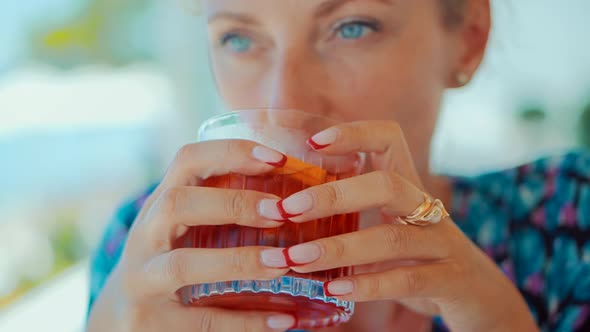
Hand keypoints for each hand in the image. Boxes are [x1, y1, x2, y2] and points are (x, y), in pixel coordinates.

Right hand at [87, 140, 296, 331]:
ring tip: (283, 263)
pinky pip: (200, 322)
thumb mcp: (185, 228)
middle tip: (281, 212)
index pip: (187, 160)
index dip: (231, 153)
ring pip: (181, 265)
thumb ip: (223, 208)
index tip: (279, 159)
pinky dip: (244, 322)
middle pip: (176, 204)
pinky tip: (284, 320)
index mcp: (160, 204)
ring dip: (239, 261)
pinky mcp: (148, 323)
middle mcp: (144, 237)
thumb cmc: (173, 260)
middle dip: (233, 204)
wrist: (121, 317)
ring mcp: (141, 280)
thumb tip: (299, 196)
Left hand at [258, 121, 538, 331]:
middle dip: (333, 195)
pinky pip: (407, 280)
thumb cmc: (419, 256)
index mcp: (409, 188)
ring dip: (339, 247)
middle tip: (289, 209)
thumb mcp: (391, 226)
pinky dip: (367, 285)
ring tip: (296, 258)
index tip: (311, 142)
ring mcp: (443, 244)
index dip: (353, 133)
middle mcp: (428, 209)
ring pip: (392, 238)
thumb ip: (355, 213)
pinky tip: (333, 288)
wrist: (481, 298)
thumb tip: (287, 208)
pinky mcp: (451, 280)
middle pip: (386, 185)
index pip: (389, 140)